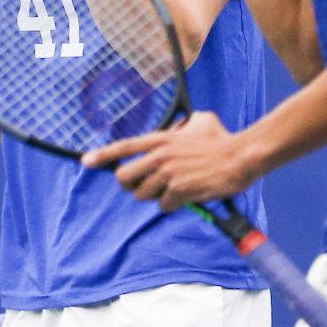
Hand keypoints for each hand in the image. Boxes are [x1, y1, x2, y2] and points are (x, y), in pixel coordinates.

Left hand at [82, 111, 260, 211]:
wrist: (240, 157)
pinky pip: (163, 206)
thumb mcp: (200, 120)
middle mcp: (160, 156)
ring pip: (143, 195)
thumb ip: (182, 125)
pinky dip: (172, 206)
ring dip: (154, 196)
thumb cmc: (222, 138)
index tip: (86, 161)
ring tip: (171, 190)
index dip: (103, 155)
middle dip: (130, 185)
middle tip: (143, 185)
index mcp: (161, 139)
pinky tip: (186, 197)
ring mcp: (168, 174)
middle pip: (124, 177)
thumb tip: (179, 127)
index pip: (124, 147)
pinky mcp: (179, 191)